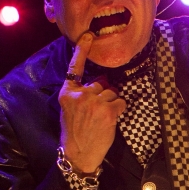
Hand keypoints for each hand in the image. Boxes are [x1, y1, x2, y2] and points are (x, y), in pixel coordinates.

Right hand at [59, 31, 125, 173]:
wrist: (78, 154)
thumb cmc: (75, 132)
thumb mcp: (70, 110)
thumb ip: (81, 94)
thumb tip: (101, 81)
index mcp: (67, 92)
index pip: (74, 68)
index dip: (81, 50)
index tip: (88, 35)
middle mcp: (80, 94)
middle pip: (101, 83)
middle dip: (102, 94)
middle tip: (95, 113)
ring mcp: (94, 102)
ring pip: (112, 92)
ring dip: (111, 103)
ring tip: (101, 119)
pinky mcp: (107, 111)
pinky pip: (121, 102)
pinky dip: (119, 110)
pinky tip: (110, 120)